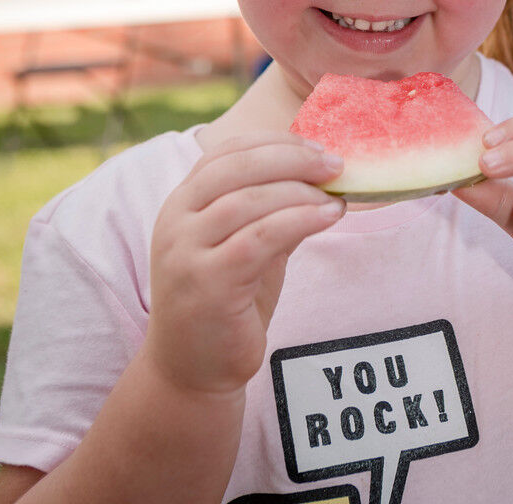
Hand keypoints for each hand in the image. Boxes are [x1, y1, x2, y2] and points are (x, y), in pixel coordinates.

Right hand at [143, 131, 345, 397]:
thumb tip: (321, 173)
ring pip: (249, 201)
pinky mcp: (207, 284)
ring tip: (336, 197)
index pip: (226, 151)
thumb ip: (271, 208)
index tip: (316, 146)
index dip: (274, 142)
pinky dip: (299, 220)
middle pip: (237, 167)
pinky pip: (260, 238)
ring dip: (301, 192)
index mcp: (182, 202)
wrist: (192, 370)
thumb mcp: (247, 244)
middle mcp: (176, 220)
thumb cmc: (226, 301)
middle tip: (335, 163)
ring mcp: (186, 252)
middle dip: (292, 159)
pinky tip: (328, 218)